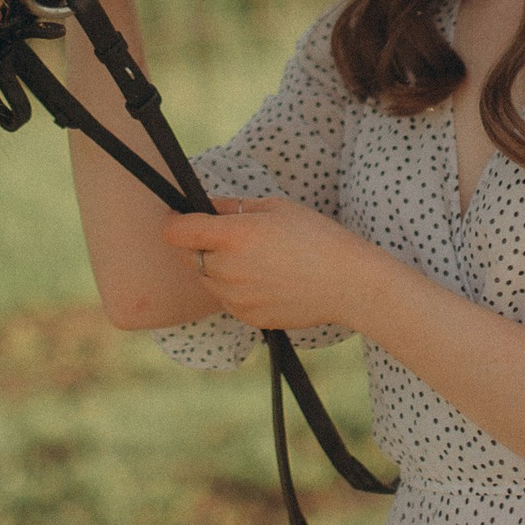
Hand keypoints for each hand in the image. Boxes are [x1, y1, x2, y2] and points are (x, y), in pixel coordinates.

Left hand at [162, 196, 373, 329]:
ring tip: (253, 259)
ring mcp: (236, 298)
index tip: (182, 219)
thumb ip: (232, 207)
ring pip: (206, 280)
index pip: (177, 233)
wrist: (348, 284)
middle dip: (199, 245)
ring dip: (216, 268)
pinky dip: (234, 289)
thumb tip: (205, 206)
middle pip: (189, 257)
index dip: (176, 223)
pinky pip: (226, 300)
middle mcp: (228, 270)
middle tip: (230, 237)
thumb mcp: (276, 208)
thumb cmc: (318, 239)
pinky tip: (264, 279)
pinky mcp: (248, 317)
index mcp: (234, 237)